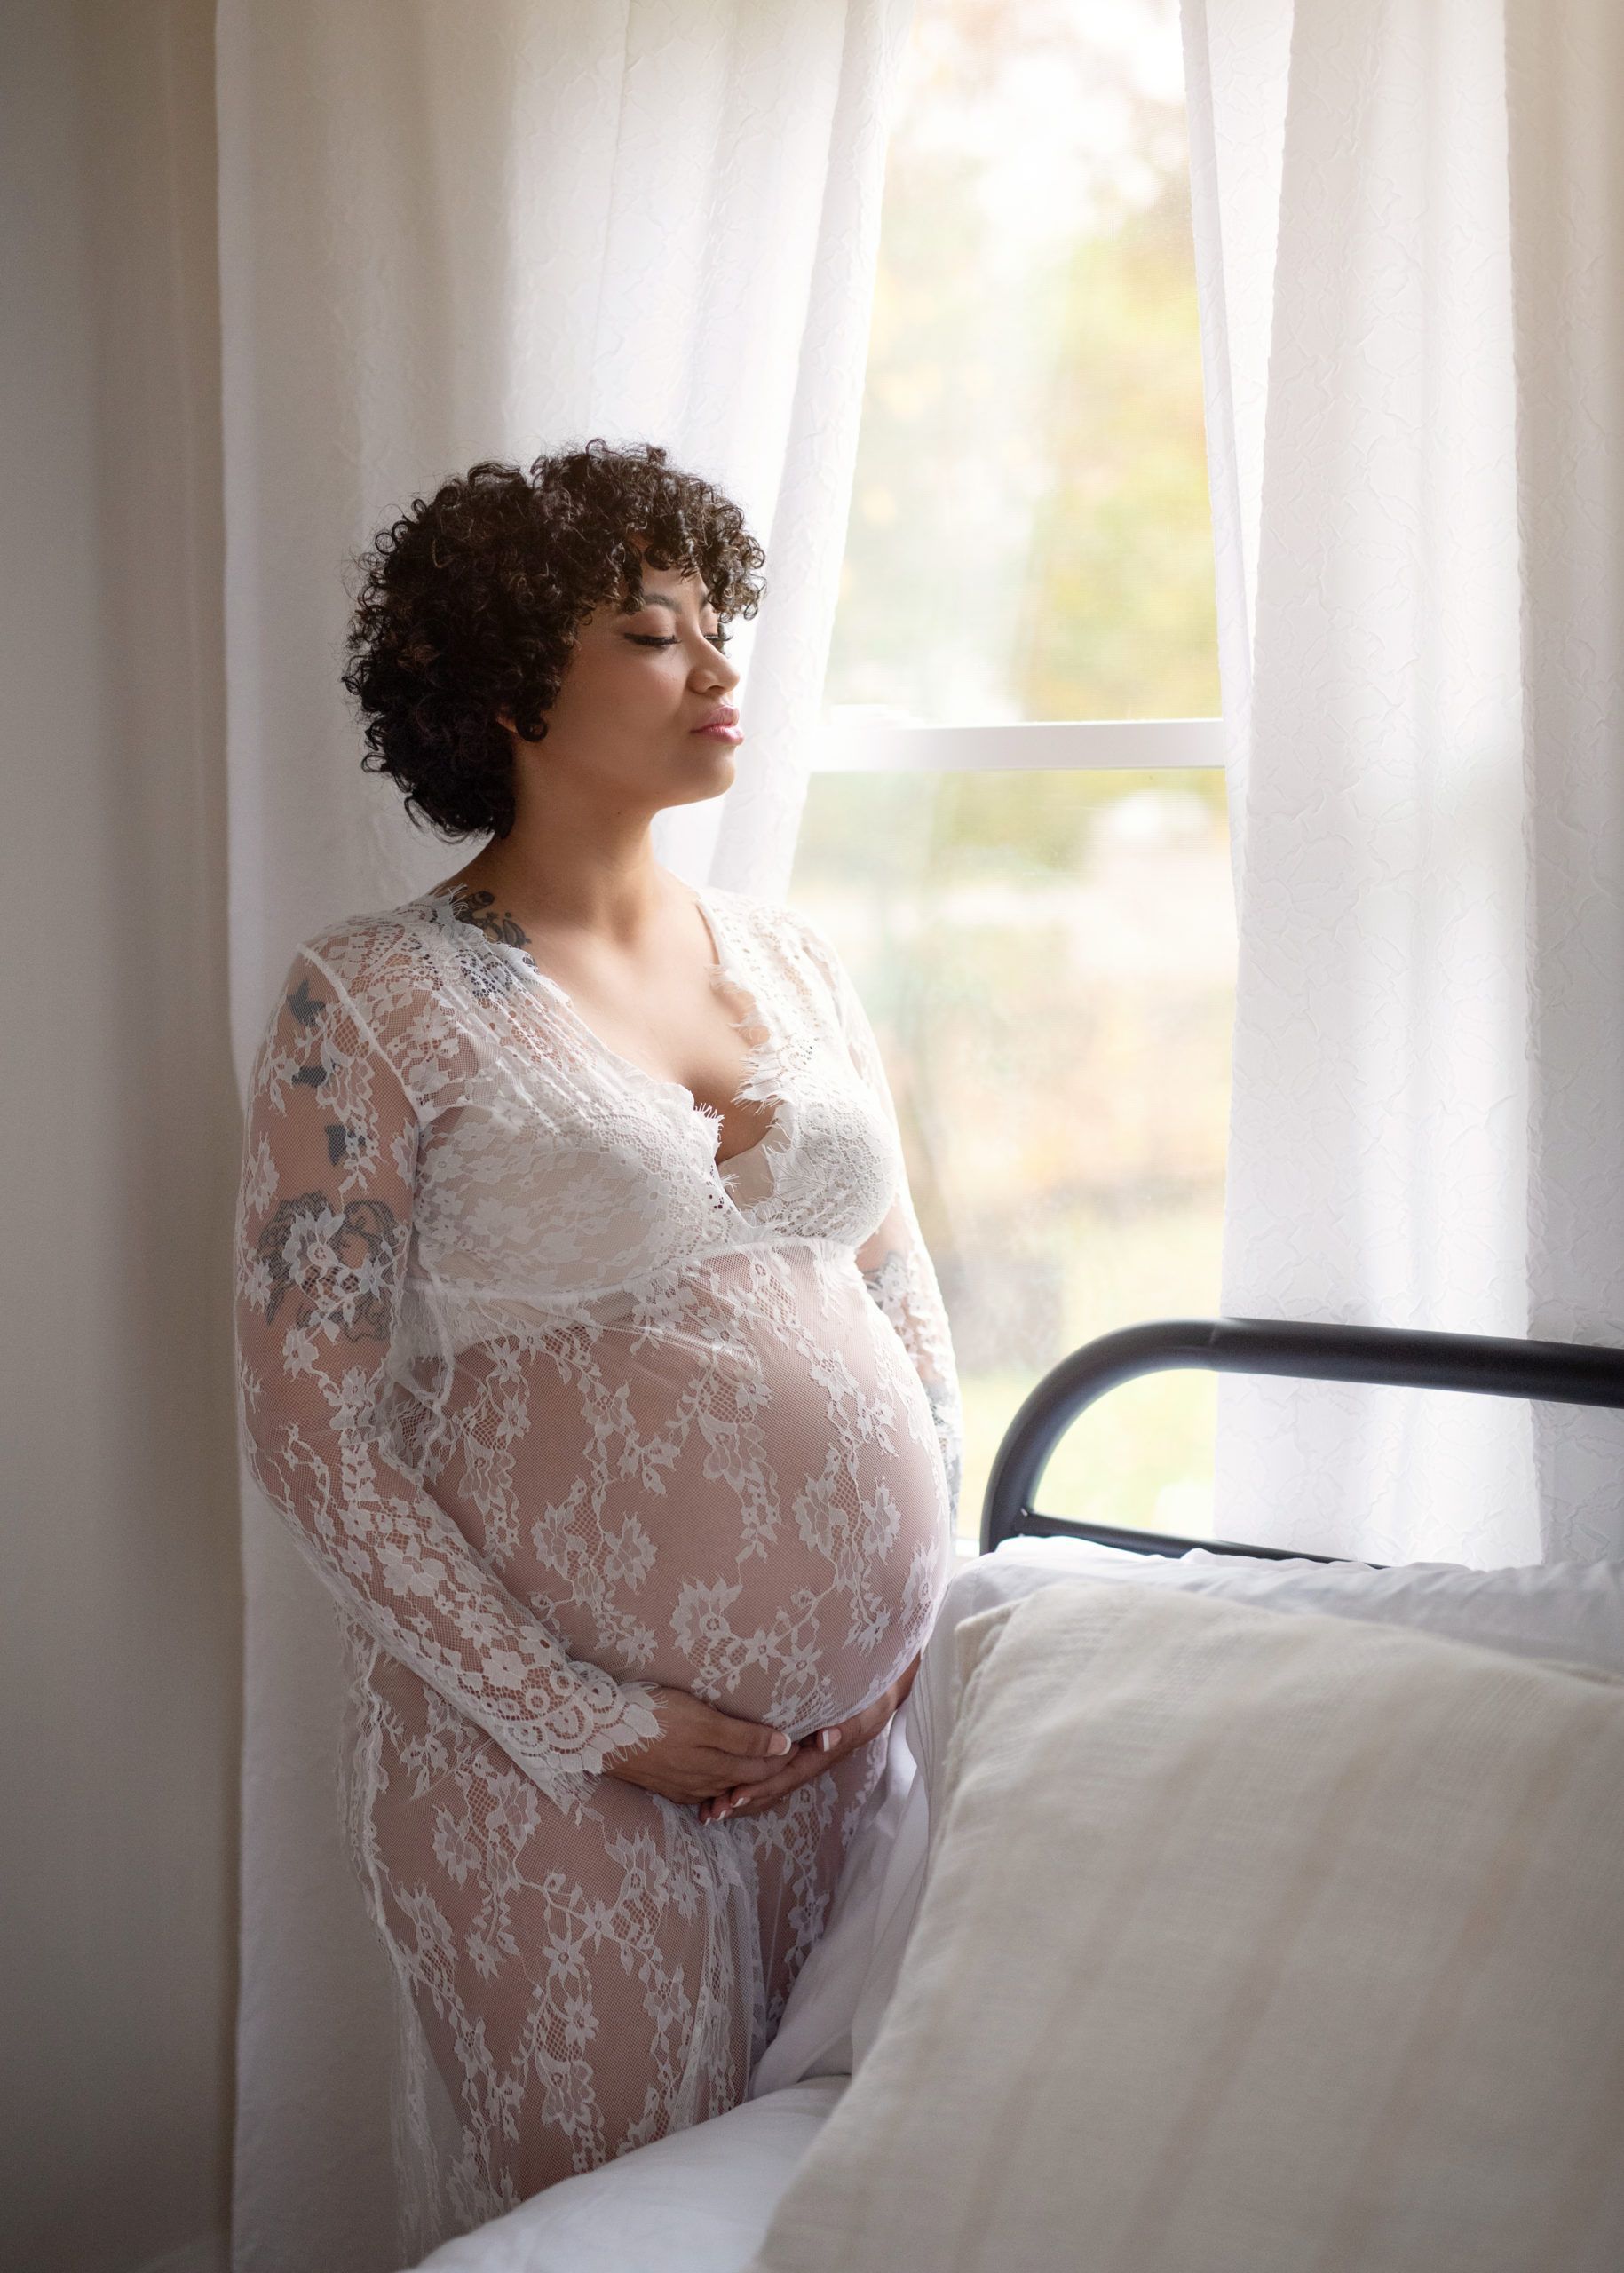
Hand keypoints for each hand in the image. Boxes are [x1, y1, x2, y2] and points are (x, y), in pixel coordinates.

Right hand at [603, 1684, 795, 1805]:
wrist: (599, 1733)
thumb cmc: (654, 1717)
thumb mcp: (703, 1721)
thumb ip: (743, 1737)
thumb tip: (784, 1746)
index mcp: (718, 1769)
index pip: (765, 1767)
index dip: (788, 1756)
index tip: (809, 1741)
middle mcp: (704, 1785)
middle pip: (749, 1780)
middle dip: (775, 1769)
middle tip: (798, 1753)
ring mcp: (683, 1788)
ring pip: (727, 1786)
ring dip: (749, 1778)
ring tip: (767, 1762)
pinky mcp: (665, 1784)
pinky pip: (705, 1790)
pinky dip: (723, 1783)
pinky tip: (723, 1776)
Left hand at [696, 1651, 921, 1825]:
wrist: (880, 1686)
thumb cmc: (870, 1694)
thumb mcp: (865, 1709)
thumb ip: (848, 1725)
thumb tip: (825, 1739)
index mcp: (821, 1754)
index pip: (787, 1776)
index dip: (762, 1787)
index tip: (735, 1797)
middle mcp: (807, 1758)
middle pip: (772, 1786)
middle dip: (743, 1799)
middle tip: (712, 1811)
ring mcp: (800, 1754)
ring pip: (767, 1781)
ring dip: (739, 1795)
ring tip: (708, 1810)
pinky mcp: (791, 1744)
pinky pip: (765, 1767)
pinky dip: (742, 1778)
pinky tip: (719, 1787)